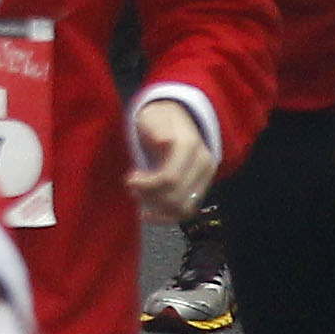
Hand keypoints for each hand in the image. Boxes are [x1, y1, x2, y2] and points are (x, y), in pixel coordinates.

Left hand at [128, 95, 216, 216]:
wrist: (177, 116)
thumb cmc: (158, 118)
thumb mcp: (152, 116)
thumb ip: (157, 129)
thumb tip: (164, 141)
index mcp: (190, 145)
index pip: (170, 178)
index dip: (147, 185)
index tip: (129, 179)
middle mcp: (203, 163)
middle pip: (176, 197)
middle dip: (149, 196)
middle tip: (131, 185)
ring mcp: (206, 177)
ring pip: (184, 209)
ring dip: (158, 209)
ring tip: (139, 196)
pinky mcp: (202, 188)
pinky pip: (188, 211)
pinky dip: (167, 217)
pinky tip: (147, 214)